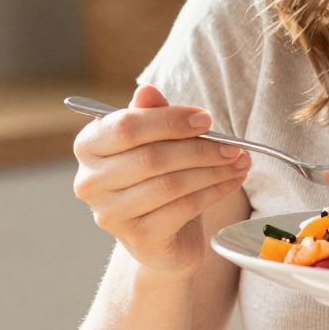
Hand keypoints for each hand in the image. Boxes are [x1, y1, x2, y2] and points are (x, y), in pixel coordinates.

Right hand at [72, 84, 249, 276]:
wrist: (161, 237)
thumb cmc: (155, 178)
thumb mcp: (154, 142)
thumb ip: (151, 115)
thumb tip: (148, 90)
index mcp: (88, 147)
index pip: (126, 127)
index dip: (169, 121)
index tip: (206, 119)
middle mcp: (91, 182)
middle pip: (151, 158)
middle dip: (199, 149)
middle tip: (233, 146)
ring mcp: (111, 214)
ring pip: (170, 184)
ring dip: (213, 171)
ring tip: (240, 162)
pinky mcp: (139, 239)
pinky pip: (184, 208)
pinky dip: (214, 192)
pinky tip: (232, 182)